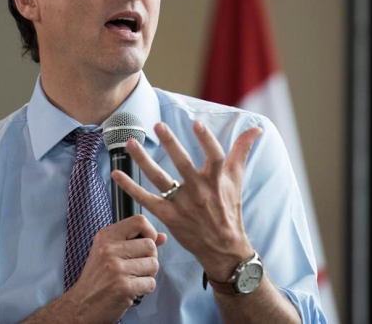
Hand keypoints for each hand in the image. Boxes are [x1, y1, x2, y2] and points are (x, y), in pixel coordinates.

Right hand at [65, 215, 166, 322]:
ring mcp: (117, 268)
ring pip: (154, 264)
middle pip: (151, 245)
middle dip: (149, 258)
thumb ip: (136, 241)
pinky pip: (151, 283)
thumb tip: (162, 237)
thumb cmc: (97, 278)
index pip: (139, 221)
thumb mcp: (109, 252)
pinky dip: (145, 288)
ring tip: (133, 278)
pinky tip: (132, 289)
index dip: (149, 232)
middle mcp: (110, 249)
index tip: (145, 243)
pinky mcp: (124, 287)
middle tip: (136, 267)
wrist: (81, 305)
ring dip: (148, 274)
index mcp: (106, 236)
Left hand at [111, 121, 262, 281]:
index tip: (197, 124)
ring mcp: (182, 204)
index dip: (206, 141)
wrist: (223, 247)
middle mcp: (199, 191)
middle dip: (170, 143)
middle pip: (182, 164)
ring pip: (160, 179)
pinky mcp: (168, 216)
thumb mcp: (237, 179)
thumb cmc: (229, 208)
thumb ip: (242, 151)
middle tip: (157, 125)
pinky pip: (146, 199)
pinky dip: (129, 187)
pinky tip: (115, 174)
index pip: (215, 157)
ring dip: (143, 160)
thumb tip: (256, 129)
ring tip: (130, 143)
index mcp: (217, 180)